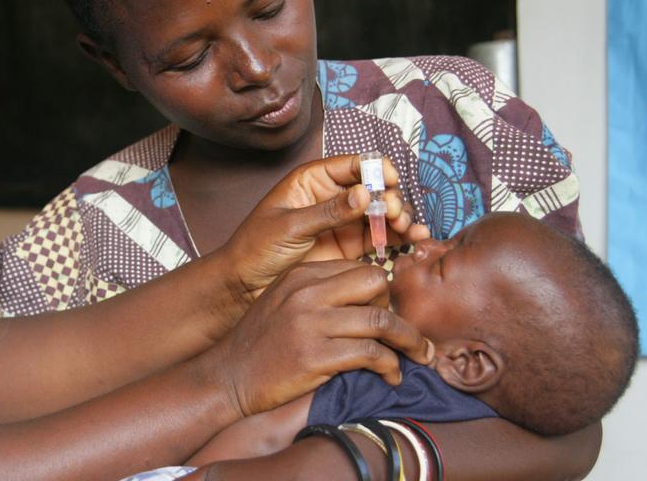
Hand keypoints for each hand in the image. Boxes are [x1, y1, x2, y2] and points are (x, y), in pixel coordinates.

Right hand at [197, 259, 433, 419]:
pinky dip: (390, 367)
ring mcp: (310, 324)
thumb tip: (370, 298)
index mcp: (302, 276)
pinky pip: (371, 354)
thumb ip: (320, 294)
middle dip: (397, 309)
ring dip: (408, 341)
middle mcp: (307, 293)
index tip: (388, 314)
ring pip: (380, 320)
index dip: (382, 294)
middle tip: (400, 334)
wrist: (228, 376)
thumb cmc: (261, 344)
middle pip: (376, 284)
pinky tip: (392, 377)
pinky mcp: (314, 356)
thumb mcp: (285, 302)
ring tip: (418, 356)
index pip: (361, 269)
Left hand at [219, 154, 427, 297]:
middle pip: (374, 188)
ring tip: (407, 229)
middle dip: (391, 197)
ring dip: (400, 216)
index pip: (352, 164)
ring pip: (382, 212)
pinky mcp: (350, 248)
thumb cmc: (255, 248)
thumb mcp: (289, 227)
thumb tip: (364, 193)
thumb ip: (327, 212)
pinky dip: (399, 237)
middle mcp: (332, 197)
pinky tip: (413, 239)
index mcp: (312, 180)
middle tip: (395, 214)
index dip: (375, 169)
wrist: (244, 287)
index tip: (390, 182)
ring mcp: (343, 223)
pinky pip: (381, 237)